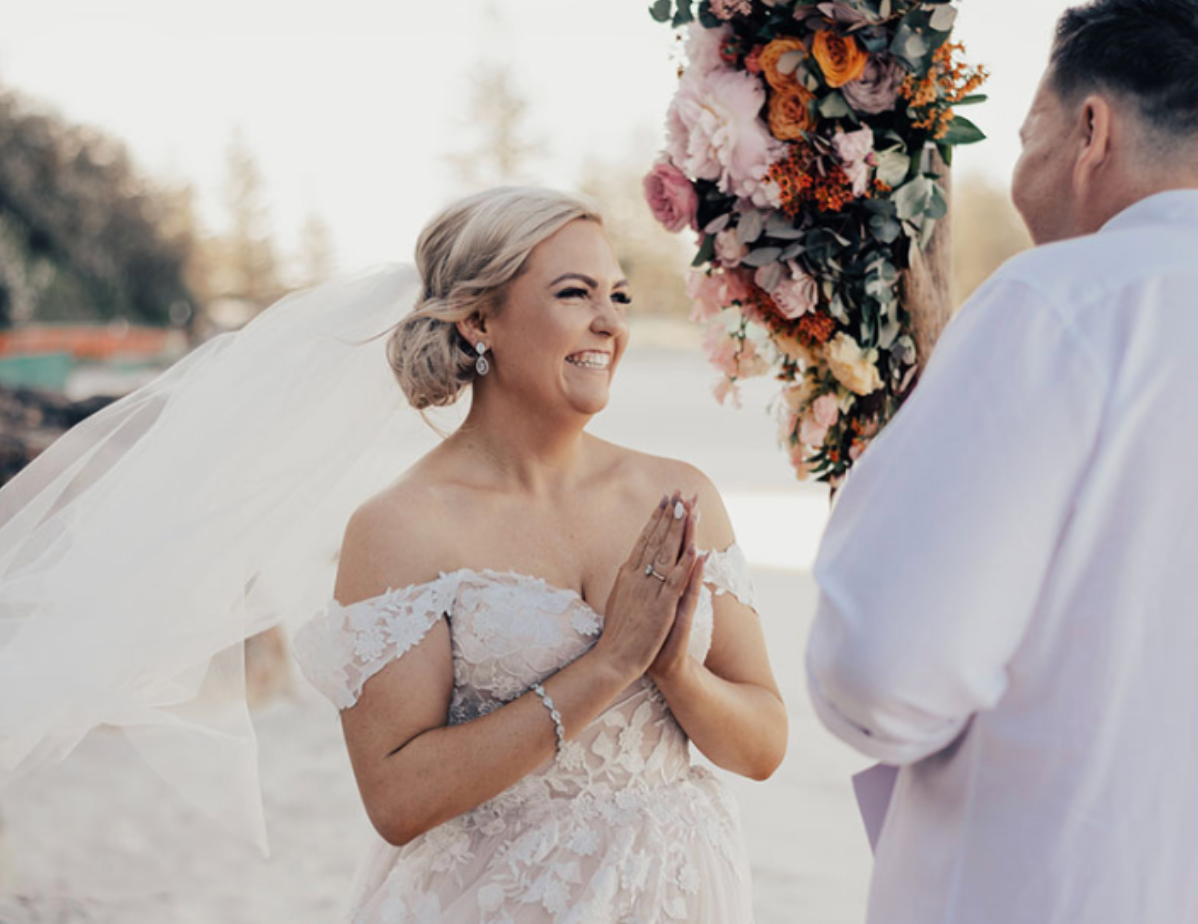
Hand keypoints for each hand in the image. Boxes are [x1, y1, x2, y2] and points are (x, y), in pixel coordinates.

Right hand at [592, 491, 697, 681]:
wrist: (614, 658)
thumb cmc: (618, 631)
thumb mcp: (619, 597)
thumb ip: (627, 579)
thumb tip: (629, 563)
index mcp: (627, 573)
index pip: (644, 539)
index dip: (656, 518)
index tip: (665, 499)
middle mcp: (637, 577)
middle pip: (656, 540)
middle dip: (669, 515)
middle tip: (679, 493)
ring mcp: (649, 591)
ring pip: (666, 554)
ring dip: (678, 530)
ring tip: (689, 509)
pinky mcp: (661, 607)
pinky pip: (675, 582)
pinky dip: (685, 565)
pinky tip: (695, 549)